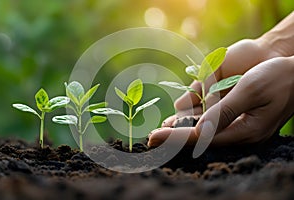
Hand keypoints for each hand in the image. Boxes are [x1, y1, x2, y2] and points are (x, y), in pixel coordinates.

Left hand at [148, 56, 293, 147]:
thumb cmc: (277, 78)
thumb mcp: (250, 90)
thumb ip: (225, 111)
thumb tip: (199, 131)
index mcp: (244, 131)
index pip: (202, 138)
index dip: (176, 138)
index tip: (154, 136)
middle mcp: (240, 134)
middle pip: (201, 139)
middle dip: (175, 138)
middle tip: (152, 138)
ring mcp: (240, 128)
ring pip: (205, 133)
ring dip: (182, 131)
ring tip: (161, 132)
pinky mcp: (239, 121)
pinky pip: (213, 125)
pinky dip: (195, 123)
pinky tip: (181, 121)